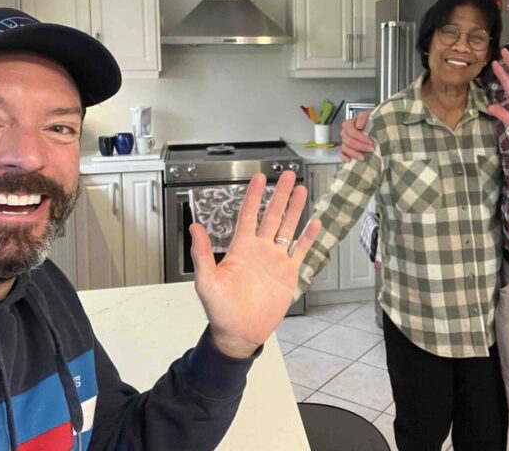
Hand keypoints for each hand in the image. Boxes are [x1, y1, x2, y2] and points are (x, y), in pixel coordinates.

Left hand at [190, 171, 320, 358]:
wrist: (239, 333)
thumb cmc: (220, 310)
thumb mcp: (207, 281)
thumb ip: (202, 254)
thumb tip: (194, 228)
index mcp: (240, 248)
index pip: (249, 214)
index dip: (254, 195)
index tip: (259, 178)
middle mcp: (259, 249)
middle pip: (272, 215)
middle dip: (280, 194)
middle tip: (287, 175)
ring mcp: (275, 260)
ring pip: (288, 228)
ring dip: (295, 209)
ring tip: (302, 190)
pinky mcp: (288, 273)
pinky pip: (300, 251)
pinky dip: (308, 238)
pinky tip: (314, 223)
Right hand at [339, 111, 373, 160]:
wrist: (368, 125)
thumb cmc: (367, 121)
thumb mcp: (366, 115)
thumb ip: (362, 117)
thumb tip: (359, 126)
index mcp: (348, 124)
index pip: (352, 132)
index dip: (361, 138)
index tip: (371, 142)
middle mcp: (344, 132)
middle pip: (349, 141)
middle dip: (360, 146)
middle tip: (371, 149)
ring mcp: (344, 141)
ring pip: (345, 148)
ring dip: (354, 154)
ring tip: (363, 157)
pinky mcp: (344, 148)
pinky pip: (341, 153)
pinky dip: (343, 157)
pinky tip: (349, 160)